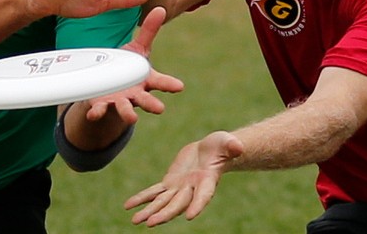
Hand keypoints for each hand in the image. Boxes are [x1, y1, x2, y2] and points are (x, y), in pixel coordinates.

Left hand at [83, 7, 183, 124]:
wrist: (107, 86)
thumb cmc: (127, 67)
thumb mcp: (138, 49)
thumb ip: (149, 31)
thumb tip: (161, 8)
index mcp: (145, 80)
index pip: (161, 82)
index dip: (170, 84)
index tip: (179, 86)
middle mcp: (135, 93)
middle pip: (145, 100)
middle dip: (152, 104)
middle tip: (160, 108)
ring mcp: (119, 101)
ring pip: (125, 108)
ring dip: (128, 113)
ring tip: (131, 118)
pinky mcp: (102, 105)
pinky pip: (99, 110)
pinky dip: (97, 112)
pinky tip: (94, 113)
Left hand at [126, 131, 244, 226]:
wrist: (210, 150)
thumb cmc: (222, 146)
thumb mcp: (227, 143)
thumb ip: (231, 146)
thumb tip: (238, 147)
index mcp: (208, 182)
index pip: (203, 196)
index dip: (197, 205)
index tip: (190, 216)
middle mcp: (192, 190)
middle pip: (177, 204)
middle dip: (164, 214)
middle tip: (151, 223)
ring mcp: (179, 188)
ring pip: (162, 202)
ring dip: (149, 211)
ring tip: (135, 221)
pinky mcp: (169, 183)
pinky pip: (153, 193)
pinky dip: (141, 199)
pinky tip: (128, 206)